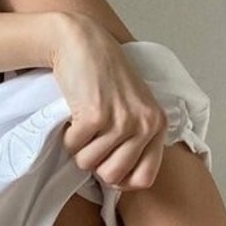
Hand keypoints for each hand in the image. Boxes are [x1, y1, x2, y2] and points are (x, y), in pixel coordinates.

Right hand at [48, 13, 169, 190]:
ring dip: (79, 148)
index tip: (108, 164)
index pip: (145, 179)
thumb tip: (121, 182)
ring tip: (84, 122)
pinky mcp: (95, 116)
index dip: (121, 179)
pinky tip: (74, 114)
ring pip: (89, 164)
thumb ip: (137, 140)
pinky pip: (74, 147)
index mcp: (157, 125)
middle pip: (113, 177)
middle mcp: (144, 124)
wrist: (83, 43)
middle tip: (92, 139)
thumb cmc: (105, 77)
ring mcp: (121, 120)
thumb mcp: (135, 107)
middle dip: (96, 164)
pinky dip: (68, 136)